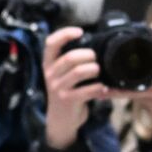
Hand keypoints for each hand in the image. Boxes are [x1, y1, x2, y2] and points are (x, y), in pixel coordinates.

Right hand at [42, 27, 109, 149]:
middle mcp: (50, 74)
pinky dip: (98, 88)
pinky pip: (87, 90)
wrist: (60, 120)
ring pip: (79, 72)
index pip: (51, 43)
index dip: (65, 34)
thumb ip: (70, 61)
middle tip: (96, 59)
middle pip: (70, 57)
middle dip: (88, 55)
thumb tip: (92, 43)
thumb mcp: (61, 74)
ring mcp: (58, 88)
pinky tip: (103, 88)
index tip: (80, 31)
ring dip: (94, 69)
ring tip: (98, 71)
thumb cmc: (66, 92)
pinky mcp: (68, 100)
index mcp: (48, 64)